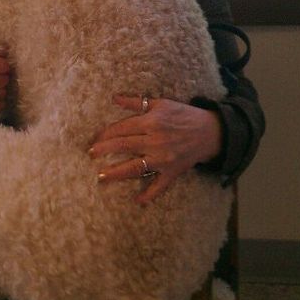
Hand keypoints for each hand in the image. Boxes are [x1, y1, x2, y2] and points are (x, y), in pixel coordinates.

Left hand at [90, 95, 222, 204]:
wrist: (210, 131)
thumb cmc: (183, 115)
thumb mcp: (161, 103)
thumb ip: (137, 102)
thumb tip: (115, 98)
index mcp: (151, 122)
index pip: (122, 128)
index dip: (106, 133)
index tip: (94, 138)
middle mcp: (155, 141)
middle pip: (124, 146)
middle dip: (104, 150)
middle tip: (90, 155)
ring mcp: (163, 158)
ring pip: (135, 167)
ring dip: (117, 173)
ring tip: (101, 177)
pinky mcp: (172, 171)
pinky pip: (159, 186)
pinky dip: (148, 195)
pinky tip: (137, 201)